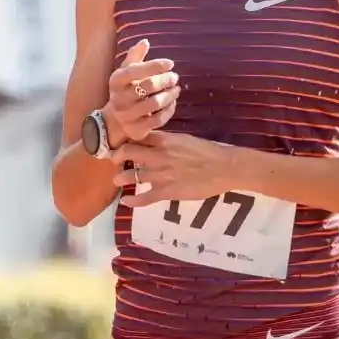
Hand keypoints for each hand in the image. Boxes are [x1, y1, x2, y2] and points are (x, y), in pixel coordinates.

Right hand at [103, 39, 179, 145]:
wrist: (115, 120)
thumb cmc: (126, 90)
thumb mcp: (126, 72)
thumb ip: (135, 56)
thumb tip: (145, 41)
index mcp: (116, 81)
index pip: (135, 70)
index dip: (154, 65)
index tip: (170, 63)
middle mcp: (119, 98)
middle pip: (148, 86)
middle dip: (165, 80)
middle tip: (175, 77)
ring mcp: (127, 115)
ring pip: (155, 103)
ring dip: (170, 95)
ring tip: (176, 89)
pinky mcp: (137, 129)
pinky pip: (158, 120)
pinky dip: (169, 110)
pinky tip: (172, 102)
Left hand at [111, 132, 232, 206]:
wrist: (223, 168)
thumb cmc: (209, 152)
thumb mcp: (186, 140)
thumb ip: (170, 142)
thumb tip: (159, 144)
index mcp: (165, 140)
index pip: (139, 137)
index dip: (127, 140)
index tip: (122, 144)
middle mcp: (159, 155)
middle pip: (129, 152)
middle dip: (118, 156)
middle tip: (114, 160)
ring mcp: (161, 174)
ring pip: (133, 175)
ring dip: (121, 178)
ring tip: (116, 180)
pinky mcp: (167, 191)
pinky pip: (145, 197)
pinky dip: (133, 200)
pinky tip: (126, 202)